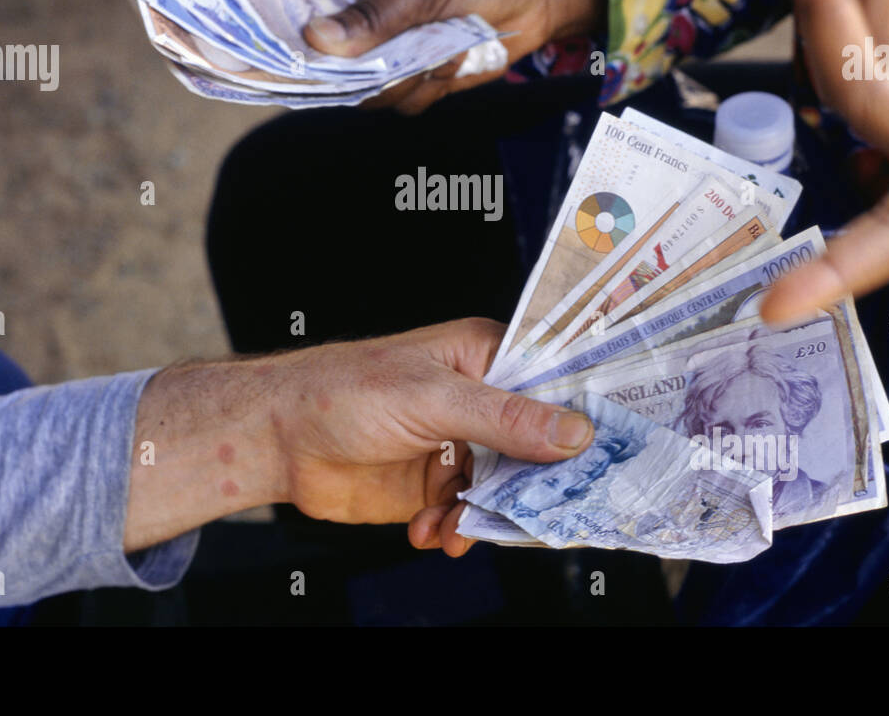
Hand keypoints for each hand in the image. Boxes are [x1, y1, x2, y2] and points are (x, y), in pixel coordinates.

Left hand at [124, 319, 593, 556]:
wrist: (276, 439)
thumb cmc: (343, 391)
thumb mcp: (431, 400)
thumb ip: (504, 419)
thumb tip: (575, 432)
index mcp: (486, 357)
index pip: (555, 385)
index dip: (583, 419)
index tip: (612, 456)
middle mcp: (480, 401)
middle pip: (540, 448)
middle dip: (534, 485)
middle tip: (539, 515)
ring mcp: (459, 445)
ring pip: (506, 490)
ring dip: (485, 516)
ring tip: (451, 524)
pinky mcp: (435, 485)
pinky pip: (469, 515)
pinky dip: (453, 530)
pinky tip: (427, 530)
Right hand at [303, 0, 604, 113]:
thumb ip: (373, 16)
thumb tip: (315, 39)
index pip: (308, 5)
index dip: (295, 31)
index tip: (286, 53)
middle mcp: (370, 14)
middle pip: (333, 59)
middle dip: (356, 69)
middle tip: (379, 63)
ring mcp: (396, 48)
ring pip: (369, 88)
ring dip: (401, 80)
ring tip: (439, 51)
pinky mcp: (424, 74)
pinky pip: (404, 100)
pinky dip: (428, 89)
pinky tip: (455, 61)